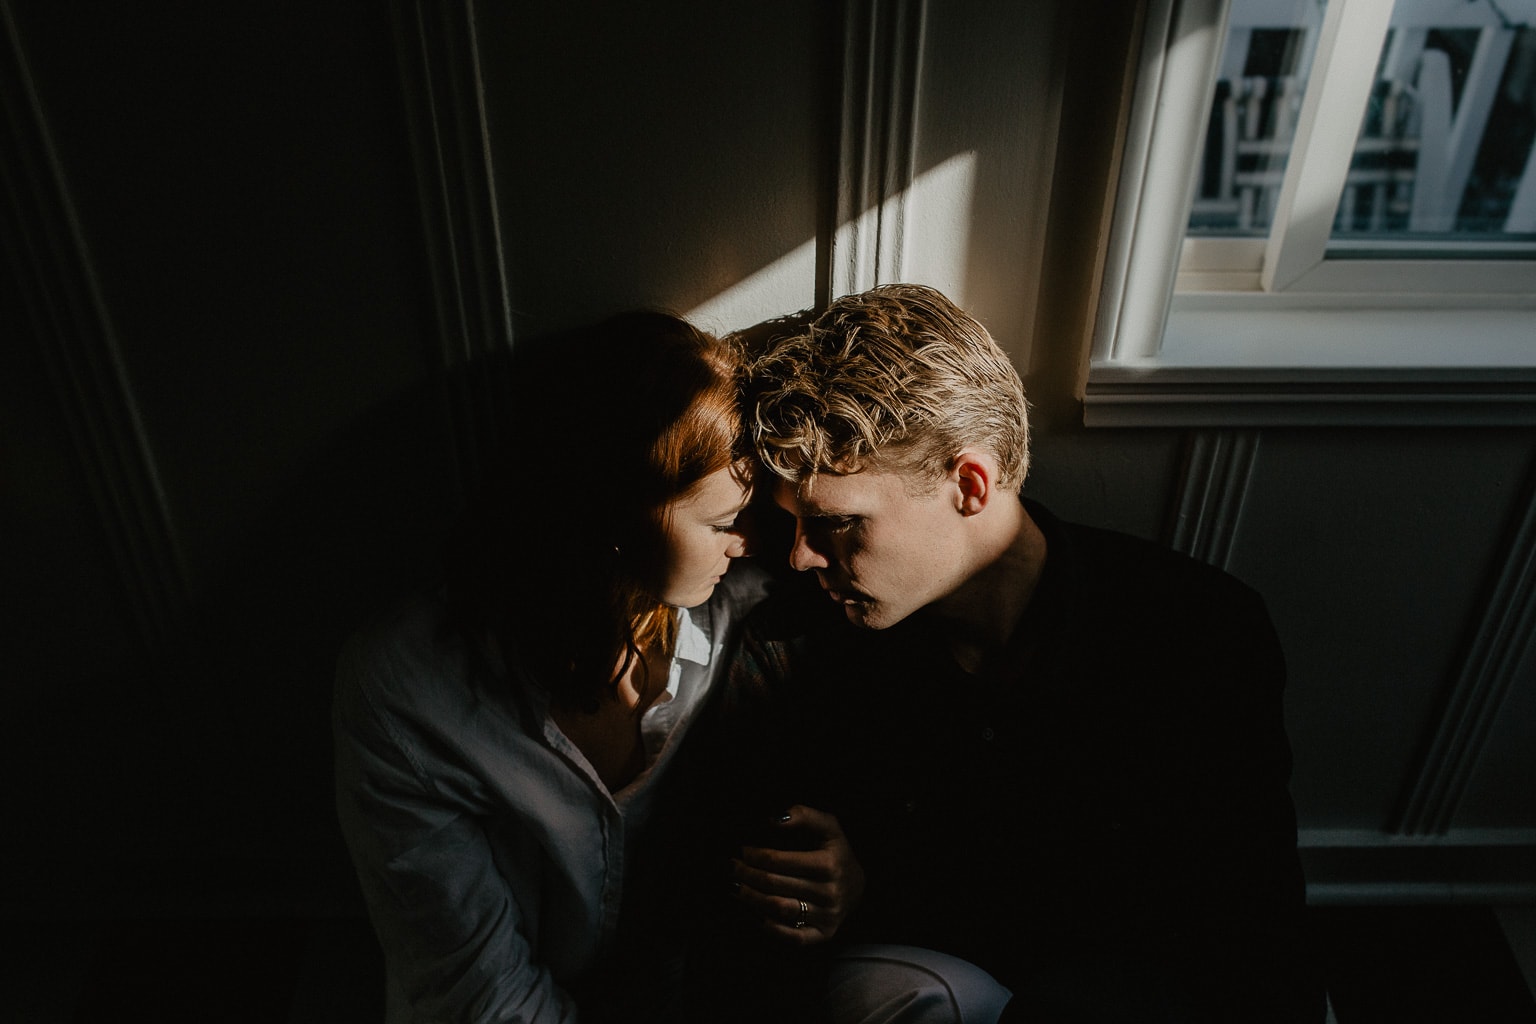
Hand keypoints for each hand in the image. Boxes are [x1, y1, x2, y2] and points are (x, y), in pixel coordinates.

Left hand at [730, 804, 865, 945]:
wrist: (857, 886)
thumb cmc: (835, 852)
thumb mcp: (827, 827)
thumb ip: (803, 816)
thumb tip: (773, 819)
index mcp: (828, 863)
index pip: (778, 861)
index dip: (755, 855)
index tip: (743, 850)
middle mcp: (829, 892)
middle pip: (774, 885)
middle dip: (747, 875)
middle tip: (732, 868)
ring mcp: (827, 916)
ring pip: (779, 909)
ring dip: (751, 899)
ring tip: (736, 888)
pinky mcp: (824, 934)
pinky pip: (794, 938)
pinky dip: (773, 929)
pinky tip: (757, 916)